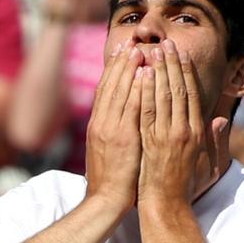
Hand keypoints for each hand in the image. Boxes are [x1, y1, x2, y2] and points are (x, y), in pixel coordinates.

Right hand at [84, 41, 143, 209]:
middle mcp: (101, 123)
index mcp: (98, 125)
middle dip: (120, 62)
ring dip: (129, 69)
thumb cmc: (112, 180)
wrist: (105, 200)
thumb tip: (123, 120)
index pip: (105, 91)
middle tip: (130, 41)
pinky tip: (145, 73)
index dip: (114, 70)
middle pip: (110, 85)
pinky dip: (136, 89)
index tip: (122, 52)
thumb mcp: (109, 152)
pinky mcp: (121, 137)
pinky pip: (130, 107)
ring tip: (139, 49)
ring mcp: (110, 129)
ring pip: (119, 91)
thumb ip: (116, 132)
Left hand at [137, 40, 227, 207]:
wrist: (167, 205)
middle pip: (178, 89)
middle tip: (165, 43)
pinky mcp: (151, 142)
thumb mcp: (210, 164)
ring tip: (152, 51)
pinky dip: (145, 92)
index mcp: (198, 132)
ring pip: (163, 96)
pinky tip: (141, 75)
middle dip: (171, 64)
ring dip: (157, 72)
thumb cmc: (188, 186)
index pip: (192, 94)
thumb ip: (216, 140)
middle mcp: (184, 130)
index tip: (180, 53)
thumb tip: (222, 118)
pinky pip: (147, 111)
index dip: (186, 71)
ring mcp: (167, 136)